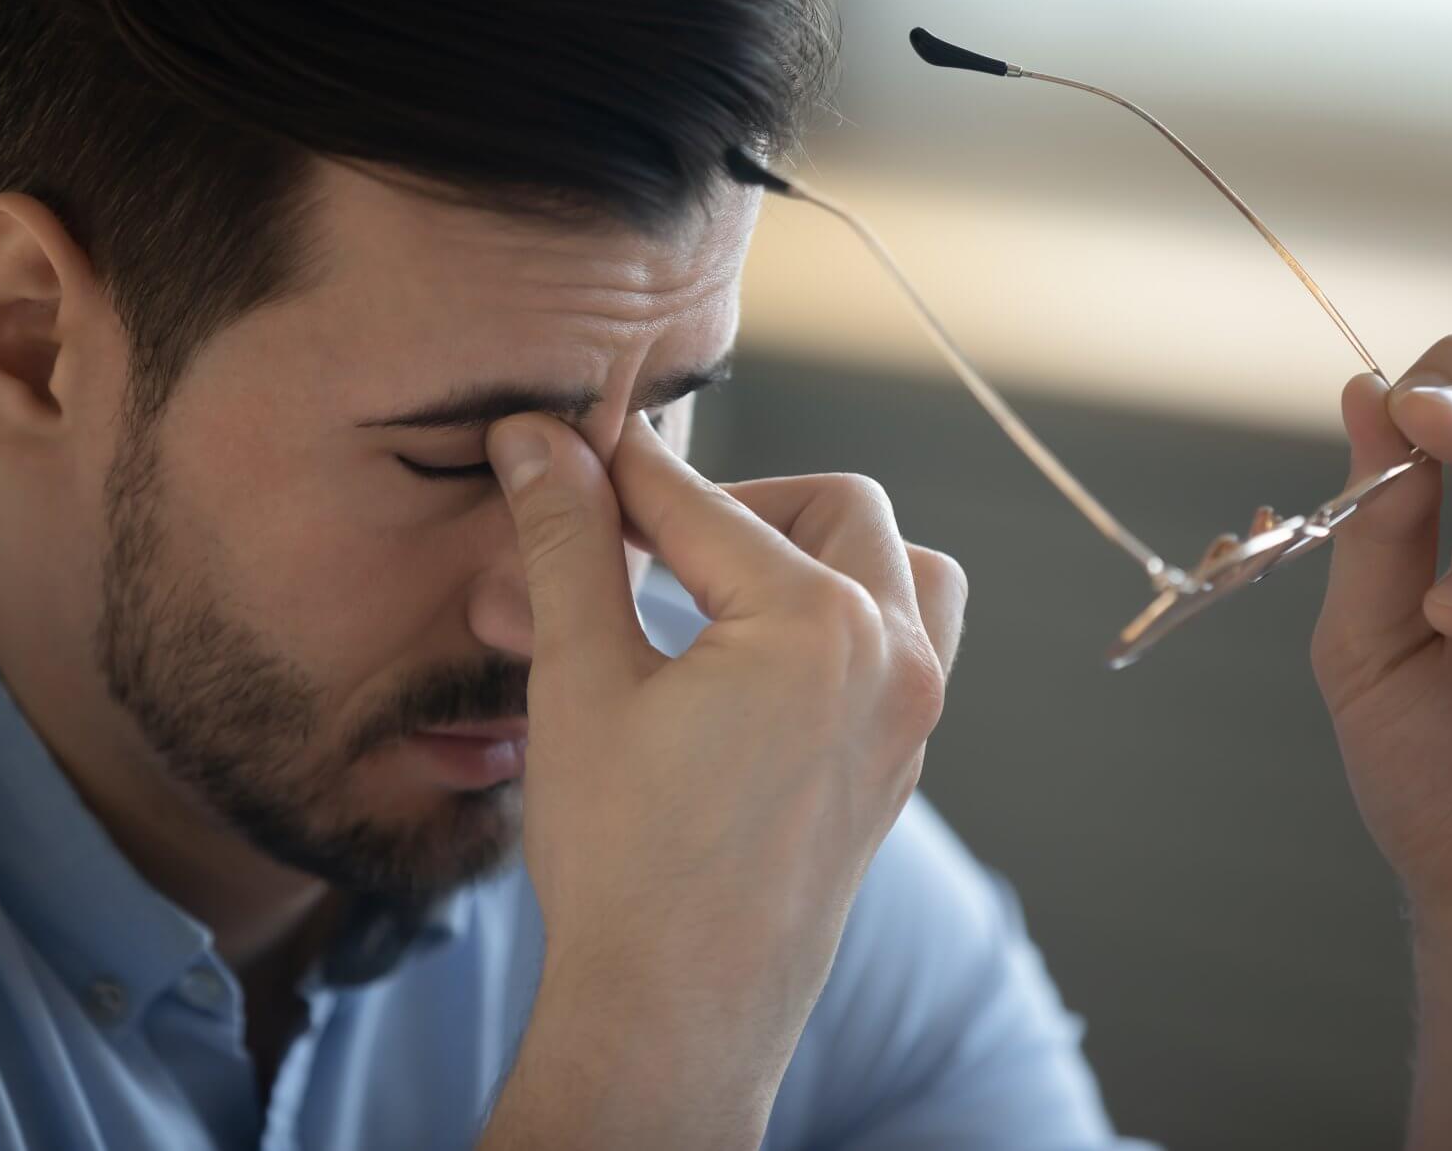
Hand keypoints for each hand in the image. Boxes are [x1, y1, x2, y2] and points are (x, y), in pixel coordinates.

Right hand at [477, 412, 963, 1148]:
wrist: (678, 1013)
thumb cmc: (626, 861)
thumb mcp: (581, 682)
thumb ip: (569, 543)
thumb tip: (539, 438)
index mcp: (817, 625)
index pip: (703, 503)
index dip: (618, 473)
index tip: (564, 450)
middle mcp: (891, 657)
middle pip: (836, 505)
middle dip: (737, 503)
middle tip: (648, 540)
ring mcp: (912, 712)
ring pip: (900, 567)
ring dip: (819, 550)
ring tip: (721, 586)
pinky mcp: (902, 758)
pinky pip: (906, 641)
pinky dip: (846, 614)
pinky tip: (753, 655)